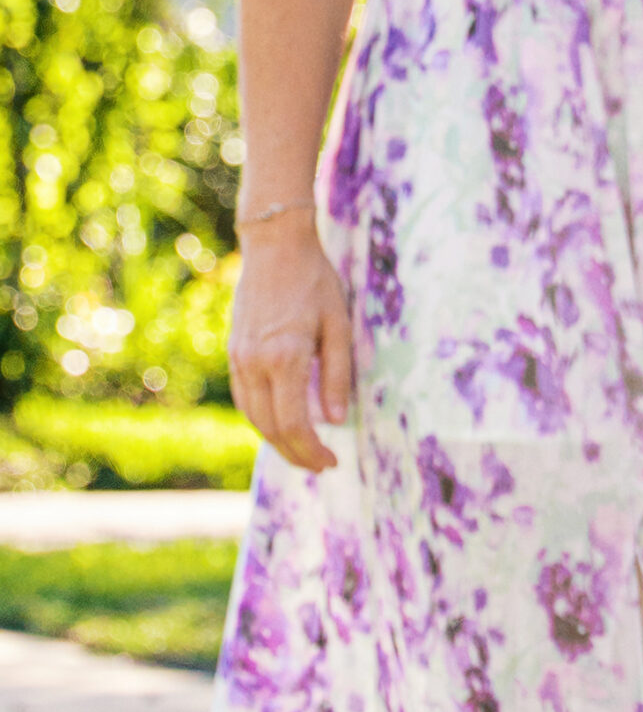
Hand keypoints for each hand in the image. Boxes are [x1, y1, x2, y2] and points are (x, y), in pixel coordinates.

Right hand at [229, 213, 352, 473]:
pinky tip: (281, 425)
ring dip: (277, 441)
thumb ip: (337, 376)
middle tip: (320, 465)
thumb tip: (335, 421)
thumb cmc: (314, 281)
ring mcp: (239, 357)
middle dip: (296, 454)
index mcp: (285, 358)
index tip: (331, 461)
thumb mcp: (339, 327)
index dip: (312, 451)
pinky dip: (262, 419)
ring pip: (254, 417)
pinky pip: (244, 398)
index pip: (294, 424)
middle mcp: (256, 362)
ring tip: (303, 452)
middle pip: (271, 428)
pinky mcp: (234, 351)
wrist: (274, 245)